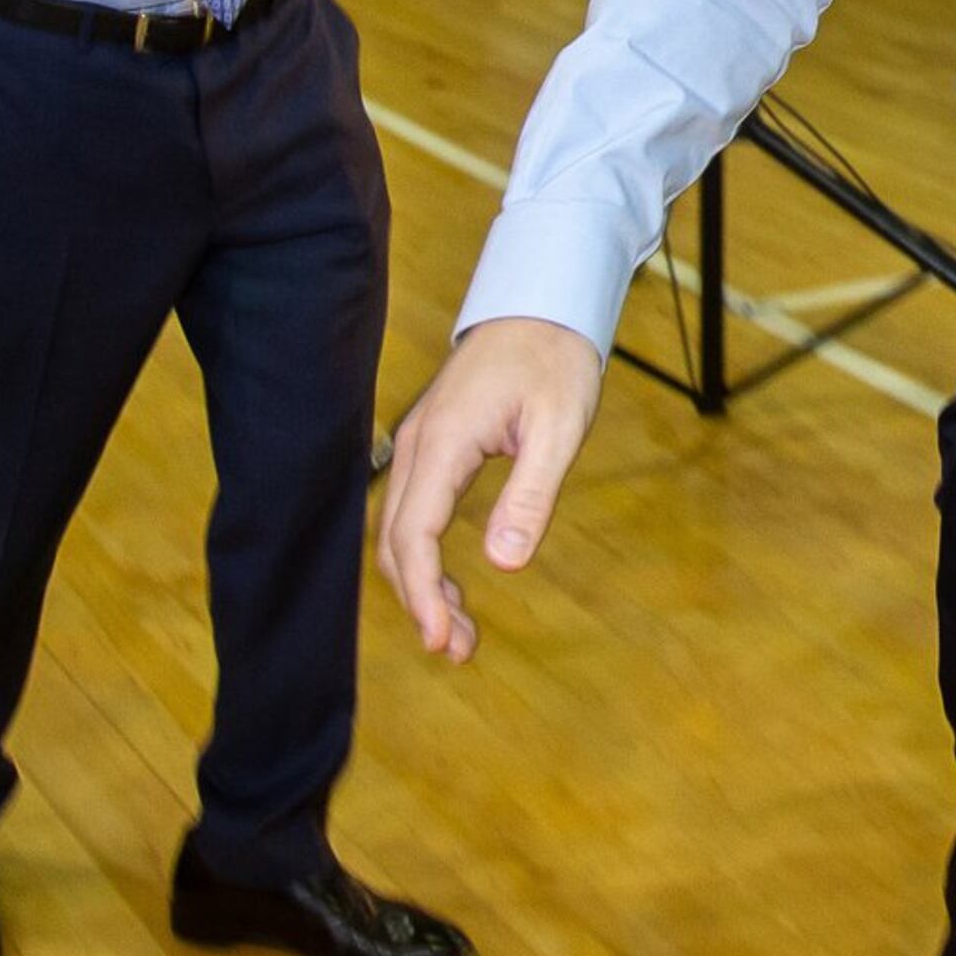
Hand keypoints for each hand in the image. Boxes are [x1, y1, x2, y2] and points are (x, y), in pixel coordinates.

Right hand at [376, 317, 608, 661]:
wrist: (543, 305)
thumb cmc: (555, 359)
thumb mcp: (560, 427)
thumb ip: (532, 493)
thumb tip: (505, 562)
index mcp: (444, 441)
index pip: (414, 533)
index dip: (422, 593)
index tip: (441, 639)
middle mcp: (418, 444)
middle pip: (395, 540)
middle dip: (419, 601)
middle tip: (458, 651)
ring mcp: (419, 443)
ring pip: (399, 530)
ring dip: (420, 585)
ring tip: (458, 635)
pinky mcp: (431, 446)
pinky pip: (412, 512)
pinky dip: (424, 557)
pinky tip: (451, 589)